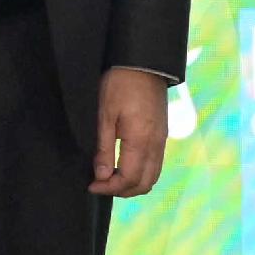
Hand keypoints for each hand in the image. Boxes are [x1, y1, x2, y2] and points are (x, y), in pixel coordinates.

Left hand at [91, 65, 170, 196]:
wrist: (144, 64)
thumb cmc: (120, 85)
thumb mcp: (104, 115)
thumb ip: (104, 148)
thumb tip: (102, 175)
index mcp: (141, 140)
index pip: (129, 179)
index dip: (109, 188)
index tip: (92, 185)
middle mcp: (156, 144)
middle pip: (144, 184)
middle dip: (122, 190)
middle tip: (101, 184)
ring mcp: (162, 140)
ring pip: (152, 176)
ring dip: (133, 183)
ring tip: (111, 177)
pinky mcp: (162, 134)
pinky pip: (156, 164)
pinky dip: (141, 173)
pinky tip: (124, 164)